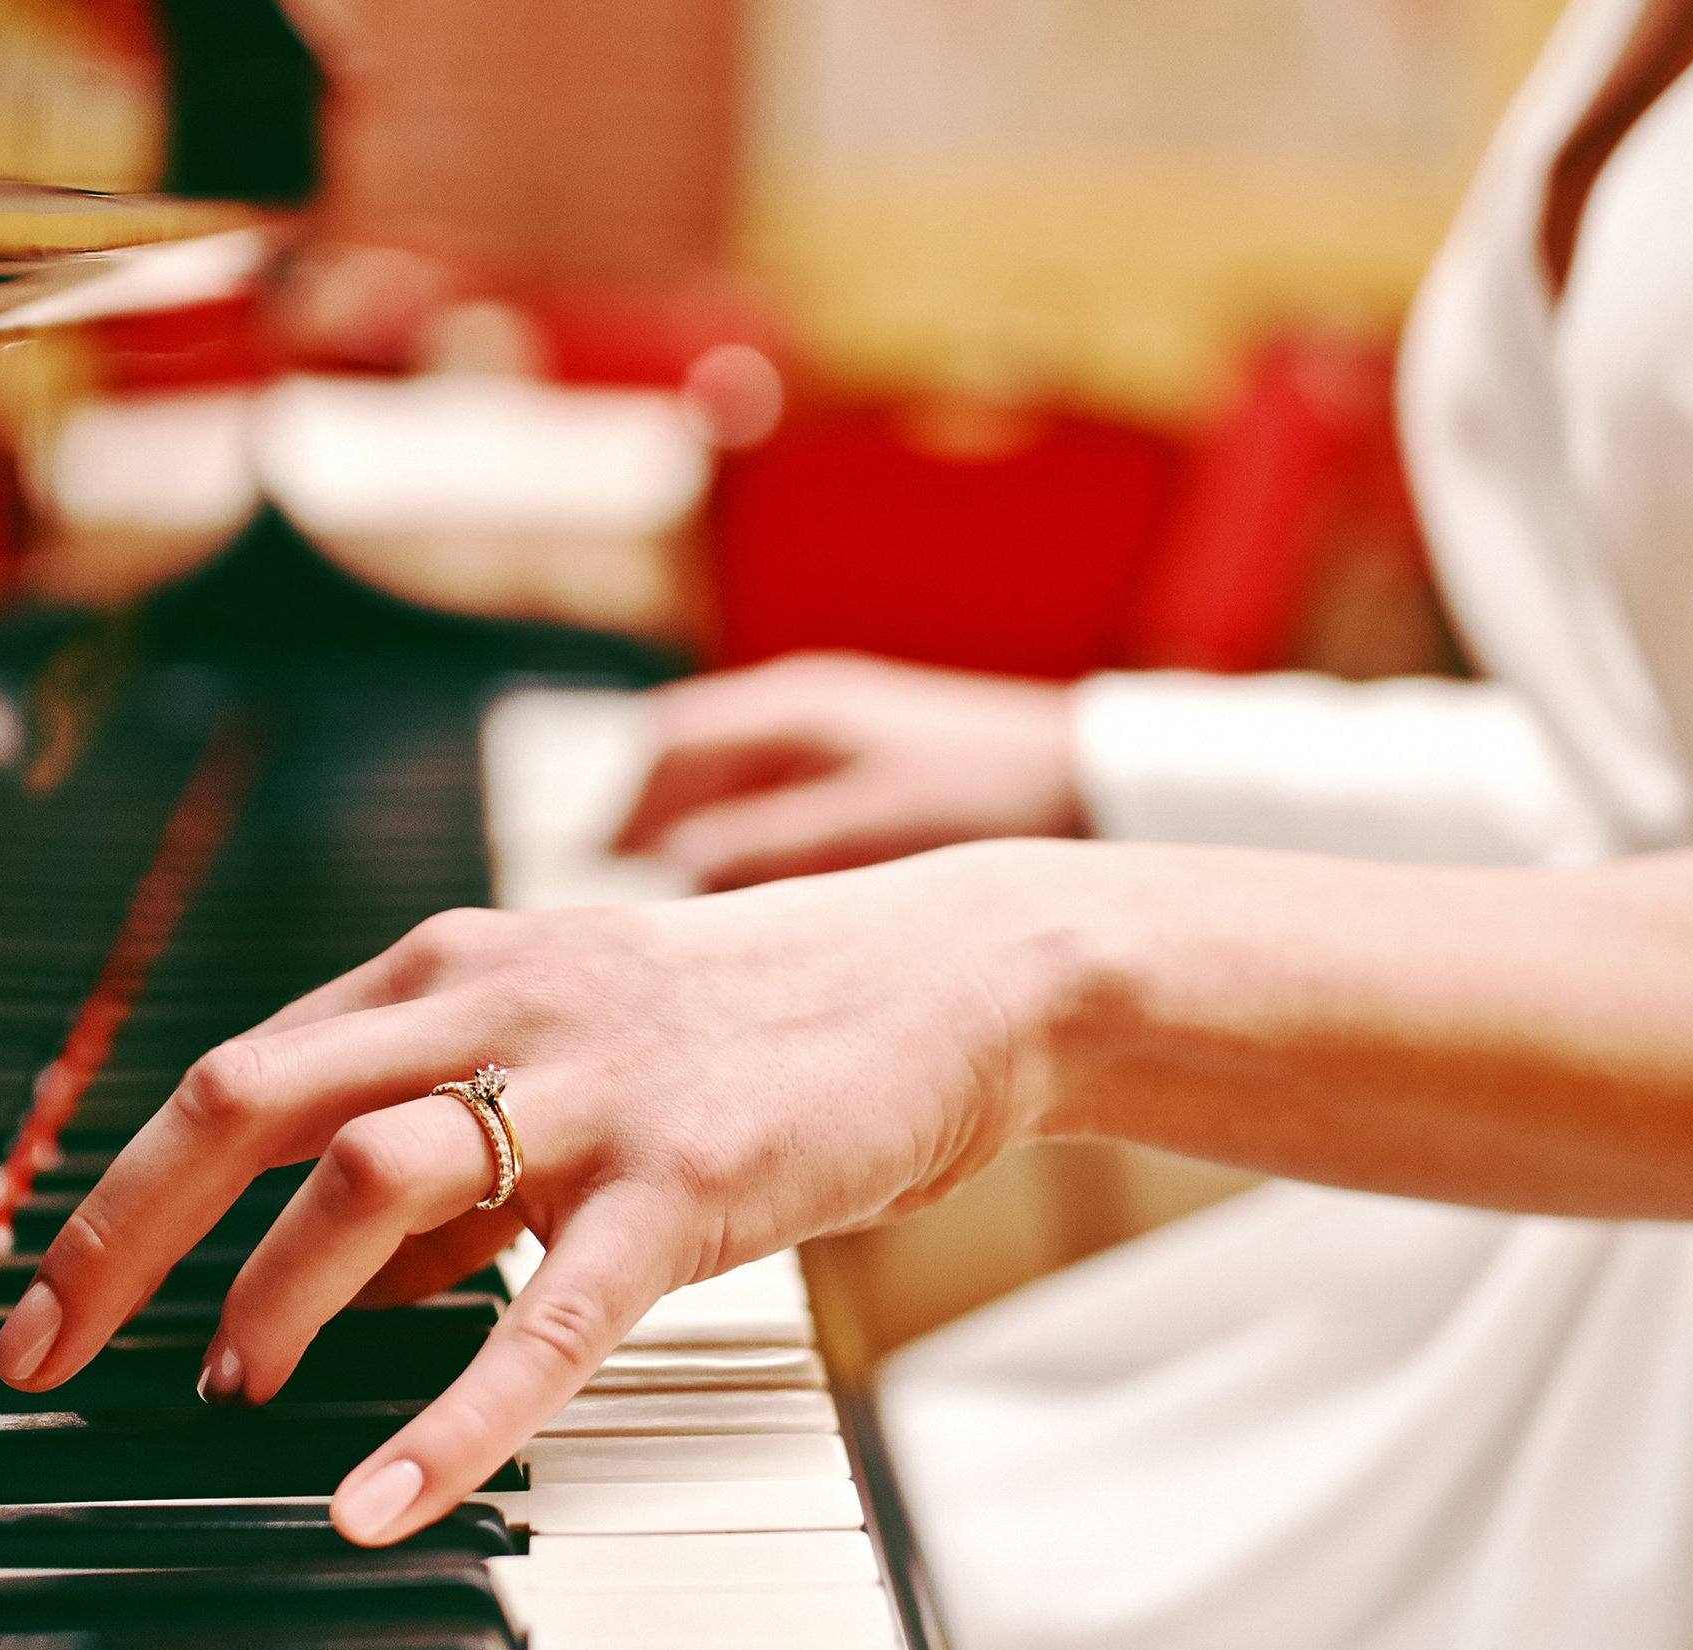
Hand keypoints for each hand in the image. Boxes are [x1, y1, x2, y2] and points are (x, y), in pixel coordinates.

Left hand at [0, 843, 1054, 1543]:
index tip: (54, 1291)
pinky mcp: (685, 1185)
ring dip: (268, 1300)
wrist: (952, 977)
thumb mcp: (574, 1042)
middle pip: (248, 1099)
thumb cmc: (757, 1015)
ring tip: (233, 1389)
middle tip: (47, 1352)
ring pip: (367, 1178)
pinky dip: (448, 1421)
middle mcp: (496, 1004)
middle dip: (121, 1232)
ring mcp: (589, 1091)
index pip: (243, 1068)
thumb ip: (452, 1139)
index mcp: (456, 964)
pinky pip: (542, 1320)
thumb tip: (341, 1280)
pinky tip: (380, 1505)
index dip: (127, 1187)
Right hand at [611, 652, 1083, 890]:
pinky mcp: (870, 756)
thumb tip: (671, 863)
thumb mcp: (863, 829)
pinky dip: (751, 830)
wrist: (1093, 777)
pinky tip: (761, 886)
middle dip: (653, 820)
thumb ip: (763, 843)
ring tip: (686, 901)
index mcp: (791, 709)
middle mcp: (804, 705)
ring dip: (702, 828)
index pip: (667, 746)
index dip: (625, 809)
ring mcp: (838, 725)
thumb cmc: (983, 798)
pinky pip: (779, 789)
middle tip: (628, 893)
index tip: (598, 870)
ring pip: (734, 776)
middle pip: (690, 757)